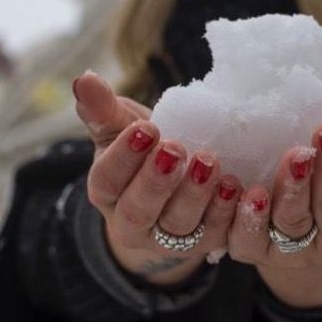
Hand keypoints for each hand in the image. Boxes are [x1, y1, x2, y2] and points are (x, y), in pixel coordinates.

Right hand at [74, 71, 242, 284]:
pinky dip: (227, 212)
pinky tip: (235, 186)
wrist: (178, 179)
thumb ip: (104, 109)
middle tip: (175, 147)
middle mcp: (132, 224)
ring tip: (209, 162)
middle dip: (156, 181)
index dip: (124, 157)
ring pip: (178, 225)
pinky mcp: (205, 243)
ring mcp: (168, 239)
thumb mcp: (124, 128)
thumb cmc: (146, 148)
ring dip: (195, 195)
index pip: (107, 181)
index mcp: (106, 194)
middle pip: (138, 211)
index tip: (145, 128)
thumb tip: (85, 78)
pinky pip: (215, 234)